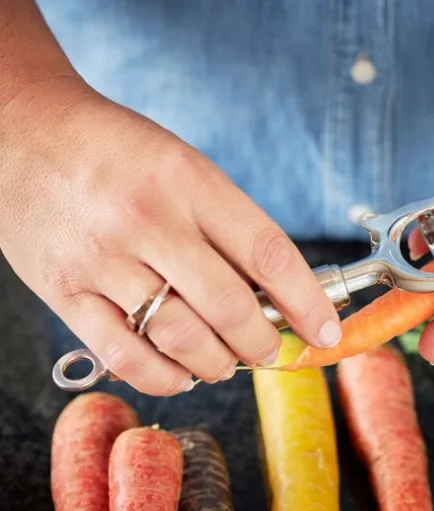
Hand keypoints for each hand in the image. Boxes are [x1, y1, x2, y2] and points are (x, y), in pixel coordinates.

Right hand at [0, 76, 341, 394]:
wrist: (27, 131)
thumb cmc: (120, 152)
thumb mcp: (185, 166)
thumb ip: (227, 226)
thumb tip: (275, 293)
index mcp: (191, 182)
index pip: (268, 252)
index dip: (306, 301)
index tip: (325, 329)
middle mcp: (149, 220)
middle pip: (229, 305)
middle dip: (263, 341)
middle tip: (270, 348)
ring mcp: (103, 258)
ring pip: (181, 337)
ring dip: (219, 363)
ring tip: (227, 361)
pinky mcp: (65, 290)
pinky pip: (125, 355)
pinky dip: (165, 377)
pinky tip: (183, 373)